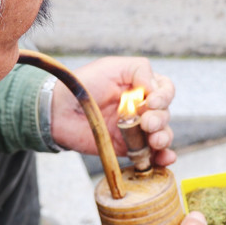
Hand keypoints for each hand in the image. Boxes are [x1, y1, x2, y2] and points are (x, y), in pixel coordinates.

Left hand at [51, 56, 175, 165]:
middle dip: (160, 118)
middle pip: (165, 114)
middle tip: (146, 122)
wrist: (60, 110)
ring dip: (164, 137)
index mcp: (140, 87)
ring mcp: (136, 129)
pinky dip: (163, 157)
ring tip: (154, 140)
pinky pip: (151, 155)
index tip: (152, 102)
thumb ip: (139, 70)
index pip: (165, 91)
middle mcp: (141, 108)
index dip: (164, 96)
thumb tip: (157, 90)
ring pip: (162, 134)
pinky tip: (165, 158)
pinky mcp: (128, 148)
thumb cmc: (84, 85)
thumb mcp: (112, 66)